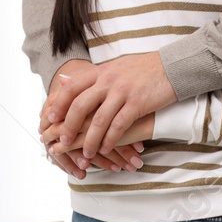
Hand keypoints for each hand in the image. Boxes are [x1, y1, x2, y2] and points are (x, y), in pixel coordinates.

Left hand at [52, 53, 175, 158]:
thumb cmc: (143, 69)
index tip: (49, 119)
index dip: (58, 105)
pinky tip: (106, 150)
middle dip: (69, 127)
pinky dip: (110, 140)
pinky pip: (119, 126)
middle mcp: (108, 80)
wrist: (172, 67)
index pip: (71, 88)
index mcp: (101, 72)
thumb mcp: (113, 67)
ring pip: (99, 120)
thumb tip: (63, 80)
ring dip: (90, 140)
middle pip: (80, 106)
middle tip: (62, 142)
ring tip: (86, 154)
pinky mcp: (137, 103)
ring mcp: (122, 92)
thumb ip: (89, 76)